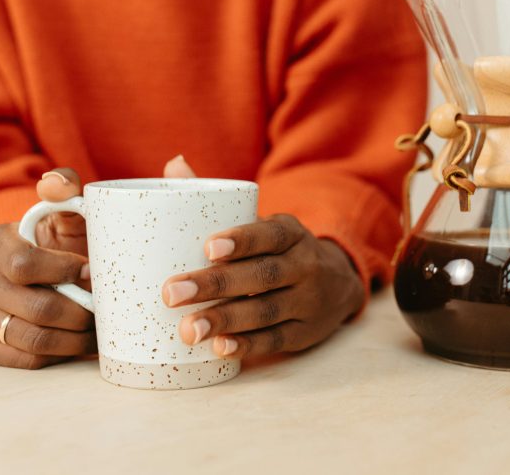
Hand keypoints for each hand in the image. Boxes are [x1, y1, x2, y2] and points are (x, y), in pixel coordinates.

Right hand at [0, 168, 93, 368]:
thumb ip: (65, 193)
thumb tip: (55, 183)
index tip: (91, 274)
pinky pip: (22, 359)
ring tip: (98, 333)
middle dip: (79, 313)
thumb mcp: (63, 217)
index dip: (64, 273)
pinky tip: (76, 345)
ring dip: (73, 340)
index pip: (25, 265)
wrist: (33, 275)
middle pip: (35, 308)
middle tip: (104, 313)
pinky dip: (56, 355)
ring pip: (31, 338)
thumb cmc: (56, 245)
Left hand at [162, 214, 364, 359]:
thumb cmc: (278, 249)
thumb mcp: (261, 223)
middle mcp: (304, 265)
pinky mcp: (304, 333)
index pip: (268, 234)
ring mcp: (307, 301)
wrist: (337, 282)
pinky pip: (275, 340)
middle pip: (261, 275)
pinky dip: (247, 345)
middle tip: (172, 293)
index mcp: (290, 233)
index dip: (240, 241)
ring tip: (187, 329)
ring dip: (225, 320)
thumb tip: (174, 163)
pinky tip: (220, 347)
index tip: (207, 248)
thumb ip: (218, 199)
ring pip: (266, 311)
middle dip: (215, 285)